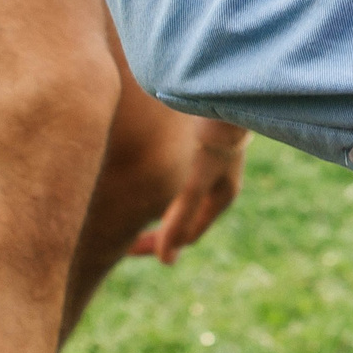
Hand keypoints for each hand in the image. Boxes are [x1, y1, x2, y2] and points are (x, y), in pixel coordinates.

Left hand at [127, 117, 248, 264]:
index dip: (159, 245)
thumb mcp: (195, 182)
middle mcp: (218, 183)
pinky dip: (163, 181)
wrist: (226, 90)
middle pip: (185, 217)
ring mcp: (213, 163)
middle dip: (158, 229)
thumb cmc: (213, 137)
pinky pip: (181, 172)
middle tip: (125, 236)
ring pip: (183, 195)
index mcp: (221, 197)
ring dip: (160, 205)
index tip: (127, 248)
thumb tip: (166, 261)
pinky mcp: (204, 142)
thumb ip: (179, 219)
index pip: (188, 235)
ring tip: (131, 206)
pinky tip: (145, 170)